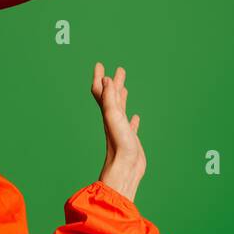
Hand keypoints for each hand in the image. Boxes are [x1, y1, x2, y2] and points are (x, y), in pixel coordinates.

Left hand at [91, 62, 146, 203]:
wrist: (125, 169)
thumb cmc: (119, 144)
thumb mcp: (113, 117)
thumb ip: (109, 98)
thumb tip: (105, 79)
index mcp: (107, 113)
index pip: (101, 91)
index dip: (99, 77)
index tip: (99, 64)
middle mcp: (112, 120)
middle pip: (111, 97)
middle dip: (113, 83)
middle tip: (118, 70)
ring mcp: (121, 130)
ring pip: (121, 110)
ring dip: (122, 97)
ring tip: (125, 88)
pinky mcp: (130, 140)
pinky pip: (130, 126)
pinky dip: (132, 119)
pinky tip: (135, 117)